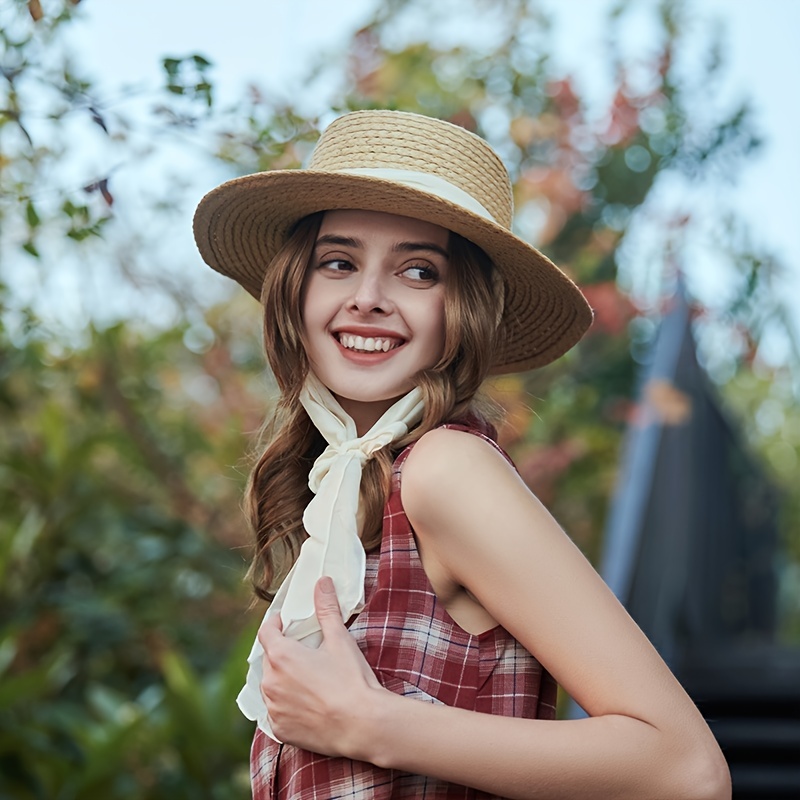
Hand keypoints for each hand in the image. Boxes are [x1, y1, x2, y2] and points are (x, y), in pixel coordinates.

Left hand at [258, 576, 383, 756]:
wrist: (363, 724)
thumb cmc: (351, 680)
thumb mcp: (339, 640)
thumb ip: (326, 609)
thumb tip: (323, 582)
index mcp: (281, 657)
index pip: (266, 632)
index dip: (275, 624)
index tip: (286, 623)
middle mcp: (270, 683)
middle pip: (269, 659)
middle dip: (283, 652)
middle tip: (305, 651)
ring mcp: (273, 709)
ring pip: (271, 686)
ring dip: (283, 679)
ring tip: (308, 678)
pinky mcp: (280, 729)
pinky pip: (276, 711)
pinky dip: (287, 704)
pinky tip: (307, 702)